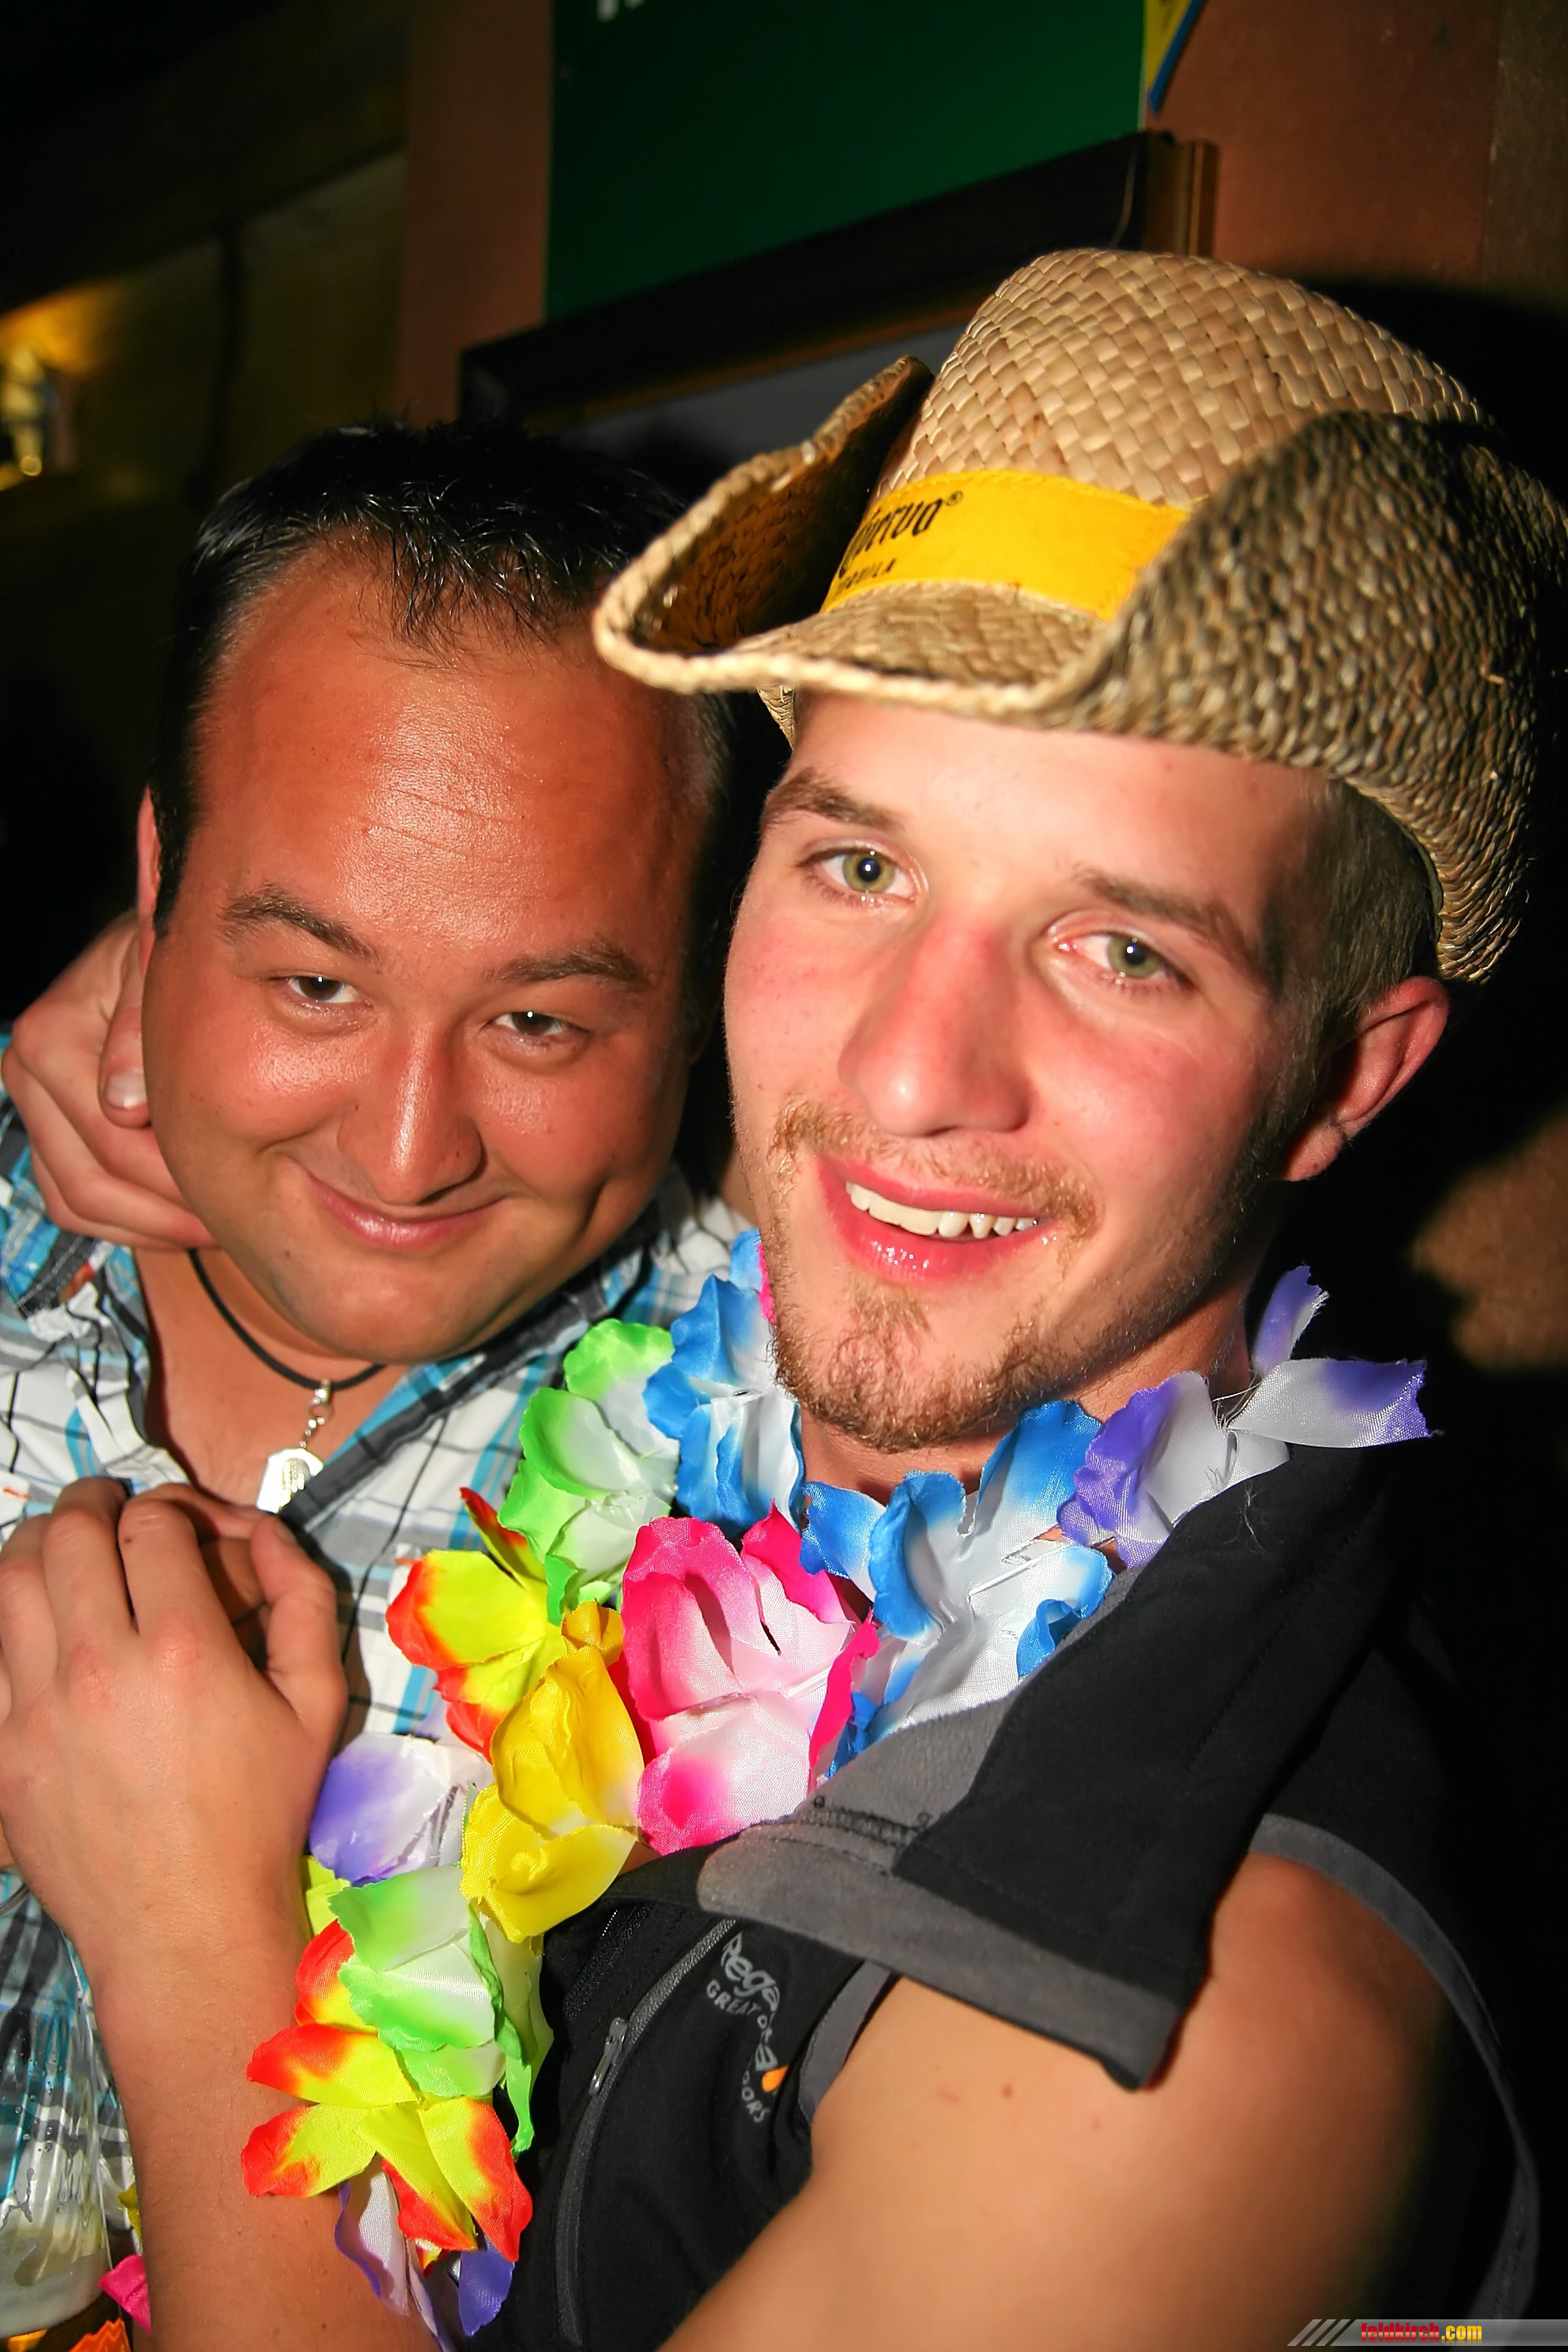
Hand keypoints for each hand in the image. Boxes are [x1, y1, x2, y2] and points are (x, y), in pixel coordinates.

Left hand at [0, 1479, 344, 1988]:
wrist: (185, 1925)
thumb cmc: (259, 1813)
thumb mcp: (316, 1705)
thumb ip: (304, 1602)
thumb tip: (269, 1533)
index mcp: (182, 1649)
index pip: (151, 1525)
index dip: (170, 1507)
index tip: (180, 1525)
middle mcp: (99, 1667)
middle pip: (69, 1535)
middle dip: (92, 1503)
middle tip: (109, 1510)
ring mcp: (35, 1711)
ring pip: (9, 1581)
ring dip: (38, 1547)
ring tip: (64, 1551)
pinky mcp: (0, 1753)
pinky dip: (9, 1622)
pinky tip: (37, 1627)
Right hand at [1, 914, 212, 1249]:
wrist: (148, 952)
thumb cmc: (165, 959)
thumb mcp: (160, 971)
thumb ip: (138, 1030)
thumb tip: (124, 1105)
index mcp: (50, 1039)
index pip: (113, 1141)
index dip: (175, 1178)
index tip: (232, 1191)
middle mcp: (27, 1077)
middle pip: (90, 1183)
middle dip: (164, 1213)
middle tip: (228, 1221)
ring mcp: (34, 1108)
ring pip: (76, 1203)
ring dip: (145, 1228)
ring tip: (209, 1225)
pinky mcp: (48, 1132)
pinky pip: (72, 1201)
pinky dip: (124, 1222)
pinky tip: (178, 1221)